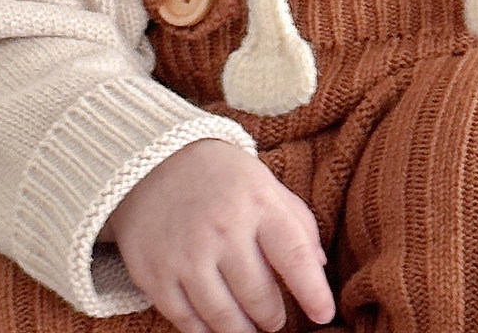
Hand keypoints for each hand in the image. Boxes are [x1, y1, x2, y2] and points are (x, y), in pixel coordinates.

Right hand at [104, 139, 334, 332]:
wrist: (154, 162)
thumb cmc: (223, 178)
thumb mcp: (265, 184)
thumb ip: (297, 222)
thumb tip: (320, 267)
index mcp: (257, 201)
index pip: (294, 256)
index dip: (313, 292)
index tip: (323, 313)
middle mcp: (223, 228)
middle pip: (260, 297)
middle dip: (273, 317)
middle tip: (275, 320)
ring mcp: (187, 253)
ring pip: (225, 318)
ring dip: (244, 331)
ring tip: (251, 328)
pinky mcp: (156, 274)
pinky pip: (188, 322)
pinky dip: (207, 331)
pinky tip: (217, 325)